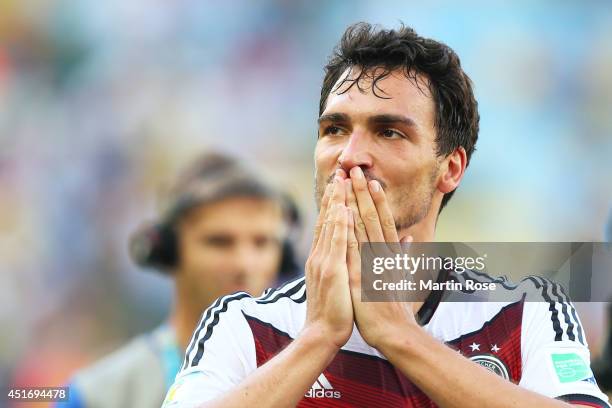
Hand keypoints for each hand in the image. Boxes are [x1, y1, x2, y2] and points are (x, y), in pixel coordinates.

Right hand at [302, 175, 353, 349]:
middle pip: (327, 220)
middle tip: (339, 173)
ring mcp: (324, 262)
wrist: (322, 333)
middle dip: (334, 196)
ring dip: (336, 203)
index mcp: (323, 258)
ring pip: (331, 226)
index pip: (328, 225)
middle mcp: (320, 256)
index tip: (339, 185)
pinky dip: (340, 223)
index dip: (333, 204)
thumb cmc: (333, 311)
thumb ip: (342, 265)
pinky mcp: (332, 270)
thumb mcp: (338, 284)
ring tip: (341, 182)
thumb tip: (347, 254)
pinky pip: (337, 242)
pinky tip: (343, 208)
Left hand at [345, 166, 418, 349]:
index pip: (383, 220)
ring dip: (355, 202)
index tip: (371, 180)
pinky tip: (344, 214)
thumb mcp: (402, 276)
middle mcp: (382, 254)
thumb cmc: (395, 306)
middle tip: (356, 170)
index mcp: (390, 254)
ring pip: (362, 227)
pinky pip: (353, 248)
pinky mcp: (360, 276)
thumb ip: (403, 256)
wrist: (395, 332)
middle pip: (372, 217)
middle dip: (363, 192)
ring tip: (349, 182)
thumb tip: (408, 239)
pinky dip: (349, 230)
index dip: (377, 199)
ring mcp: (371, 264)